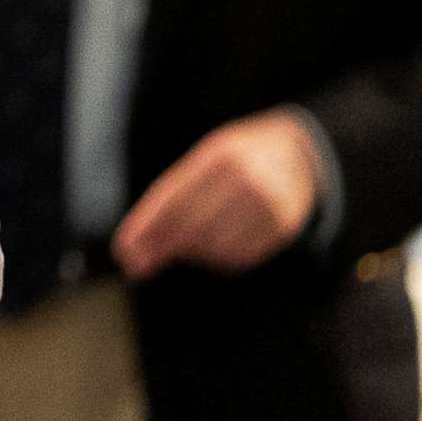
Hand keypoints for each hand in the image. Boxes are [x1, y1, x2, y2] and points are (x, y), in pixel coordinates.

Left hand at [111, 108, 320, 279]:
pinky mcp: (284, 229)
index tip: (124, 251)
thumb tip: (136, 240)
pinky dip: (216, 258)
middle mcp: (248, 179)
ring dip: (188, 252)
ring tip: (178, 247)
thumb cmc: (236, 160)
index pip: (174, 199)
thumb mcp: (204, 159)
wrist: (297, 157)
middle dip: (159, 247)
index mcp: (221, 156)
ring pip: (214, 246)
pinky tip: (206, 250)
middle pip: (191, 225)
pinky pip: (239, 256)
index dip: (146, 228)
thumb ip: (173, 194)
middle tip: (137, 264)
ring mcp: (270, 205)